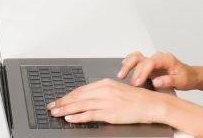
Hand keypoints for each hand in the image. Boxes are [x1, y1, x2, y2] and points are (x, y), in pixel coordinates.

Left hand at [46, 78, 168, 123]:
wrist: (152, 104)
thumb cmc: (137, 99)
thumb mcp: (117, 90)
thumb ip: (102, 92)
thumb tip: (87, 98)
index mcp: (105, 83)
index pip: (81, 89)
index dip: (67, 95)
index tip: (58, 100)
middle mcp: (105, 91)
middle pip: (78, 96)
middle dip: (62, 102)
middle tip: (51, 107)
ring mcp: (107, 102)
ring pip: (81, 105)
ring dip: (66, 109)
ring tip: (56, 113)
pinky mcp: (110, 113)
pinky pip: (90, 115)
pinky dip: (78, 117)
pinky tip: (70, 118)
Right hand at [118, 51, 197, 90]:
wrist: (190, 76)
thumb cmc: (186, 78)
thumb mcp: (181, 81)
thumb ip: (168, 81)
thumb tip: (156, 82)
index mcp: (166, 59)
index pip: (150, 62)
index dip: (142, 72)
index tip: (138, 83)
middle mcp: (157, 58)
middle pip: (140, 58)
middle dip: (133, 70)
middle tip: (130, 83)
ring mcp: (152, 61)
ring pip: (136, 57)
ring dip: (127, 65)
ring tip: (121, 75)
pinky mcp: (148, 66)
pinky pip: (136, 61)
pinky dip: (128, 64)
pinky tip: (123, 70)